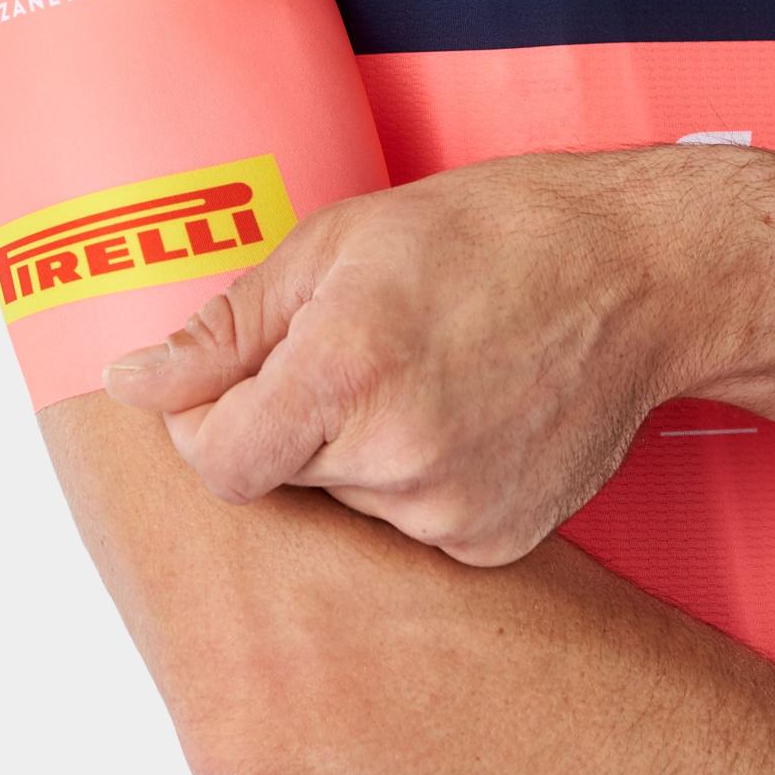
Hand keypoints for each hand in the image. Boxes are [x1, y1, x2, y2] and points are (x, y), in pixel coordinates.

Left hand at [104, 147, 762, 564]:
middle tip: (360, 352)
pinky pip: (411, 524)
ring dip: (357, 451)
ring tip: (429, 375)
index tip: (236, 384)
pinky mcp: (497, 539)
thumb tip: (132, 384)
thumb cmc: (498, 235)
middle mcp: (399, 457)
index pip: (213, 462)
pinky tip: (465, 415)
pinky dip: (417, 479)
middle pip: (280, 478)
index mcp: (345, 371)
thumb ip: (227, 327)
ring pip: (348, 502)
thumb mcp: (339, 243)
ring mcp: (455, 510)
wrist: (642, 274)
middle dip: (292, 421)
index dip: (206, 421)